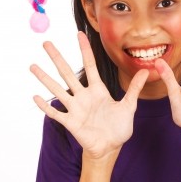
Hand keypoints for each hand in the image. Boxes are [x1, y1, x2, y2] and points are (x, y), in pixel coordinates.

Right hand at [30, 32, 148, 159]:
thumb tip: (147, 71)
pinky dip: (46, 106)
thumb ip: (135, 88)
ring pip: (58, 89)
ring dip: (45, 78)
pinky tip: (35, 97)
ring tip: (33, 66)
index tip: (79, 34)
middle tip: (46, 43)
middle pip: (68, 73)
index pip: (90, 65)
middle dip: (57, 58)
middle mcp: (84, 96)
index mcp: (98, 90)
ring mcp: (75, 108)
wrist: (110, 147)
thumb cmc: (119, 127)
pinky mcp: (71, 122)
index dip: (85, 50)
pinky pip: (56, 113)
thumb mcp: (129, 106)